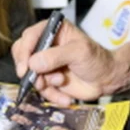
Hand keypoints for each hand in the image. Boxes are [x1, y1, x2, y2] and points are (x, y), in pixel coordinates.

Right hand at [12, 18, 126, 104]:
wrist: (106, 80)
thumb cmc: (97, 59)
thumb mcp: (79, 52)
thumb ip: (55, 56)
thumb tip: (33, 63)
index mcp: (53, 31)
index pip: (30, 36)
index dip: (24, 50)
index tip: (26, 66)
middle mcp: (46, 46)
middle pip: (22, 54)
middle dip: (28, 69)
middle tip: (37, 79)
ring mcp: (45, 63)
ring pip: (30, 75)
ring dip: (44, 83)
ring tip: (61, 83)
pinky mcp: (48, 79)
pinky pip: (40, 89)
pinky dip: (52, 95)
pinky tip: (66, 98)